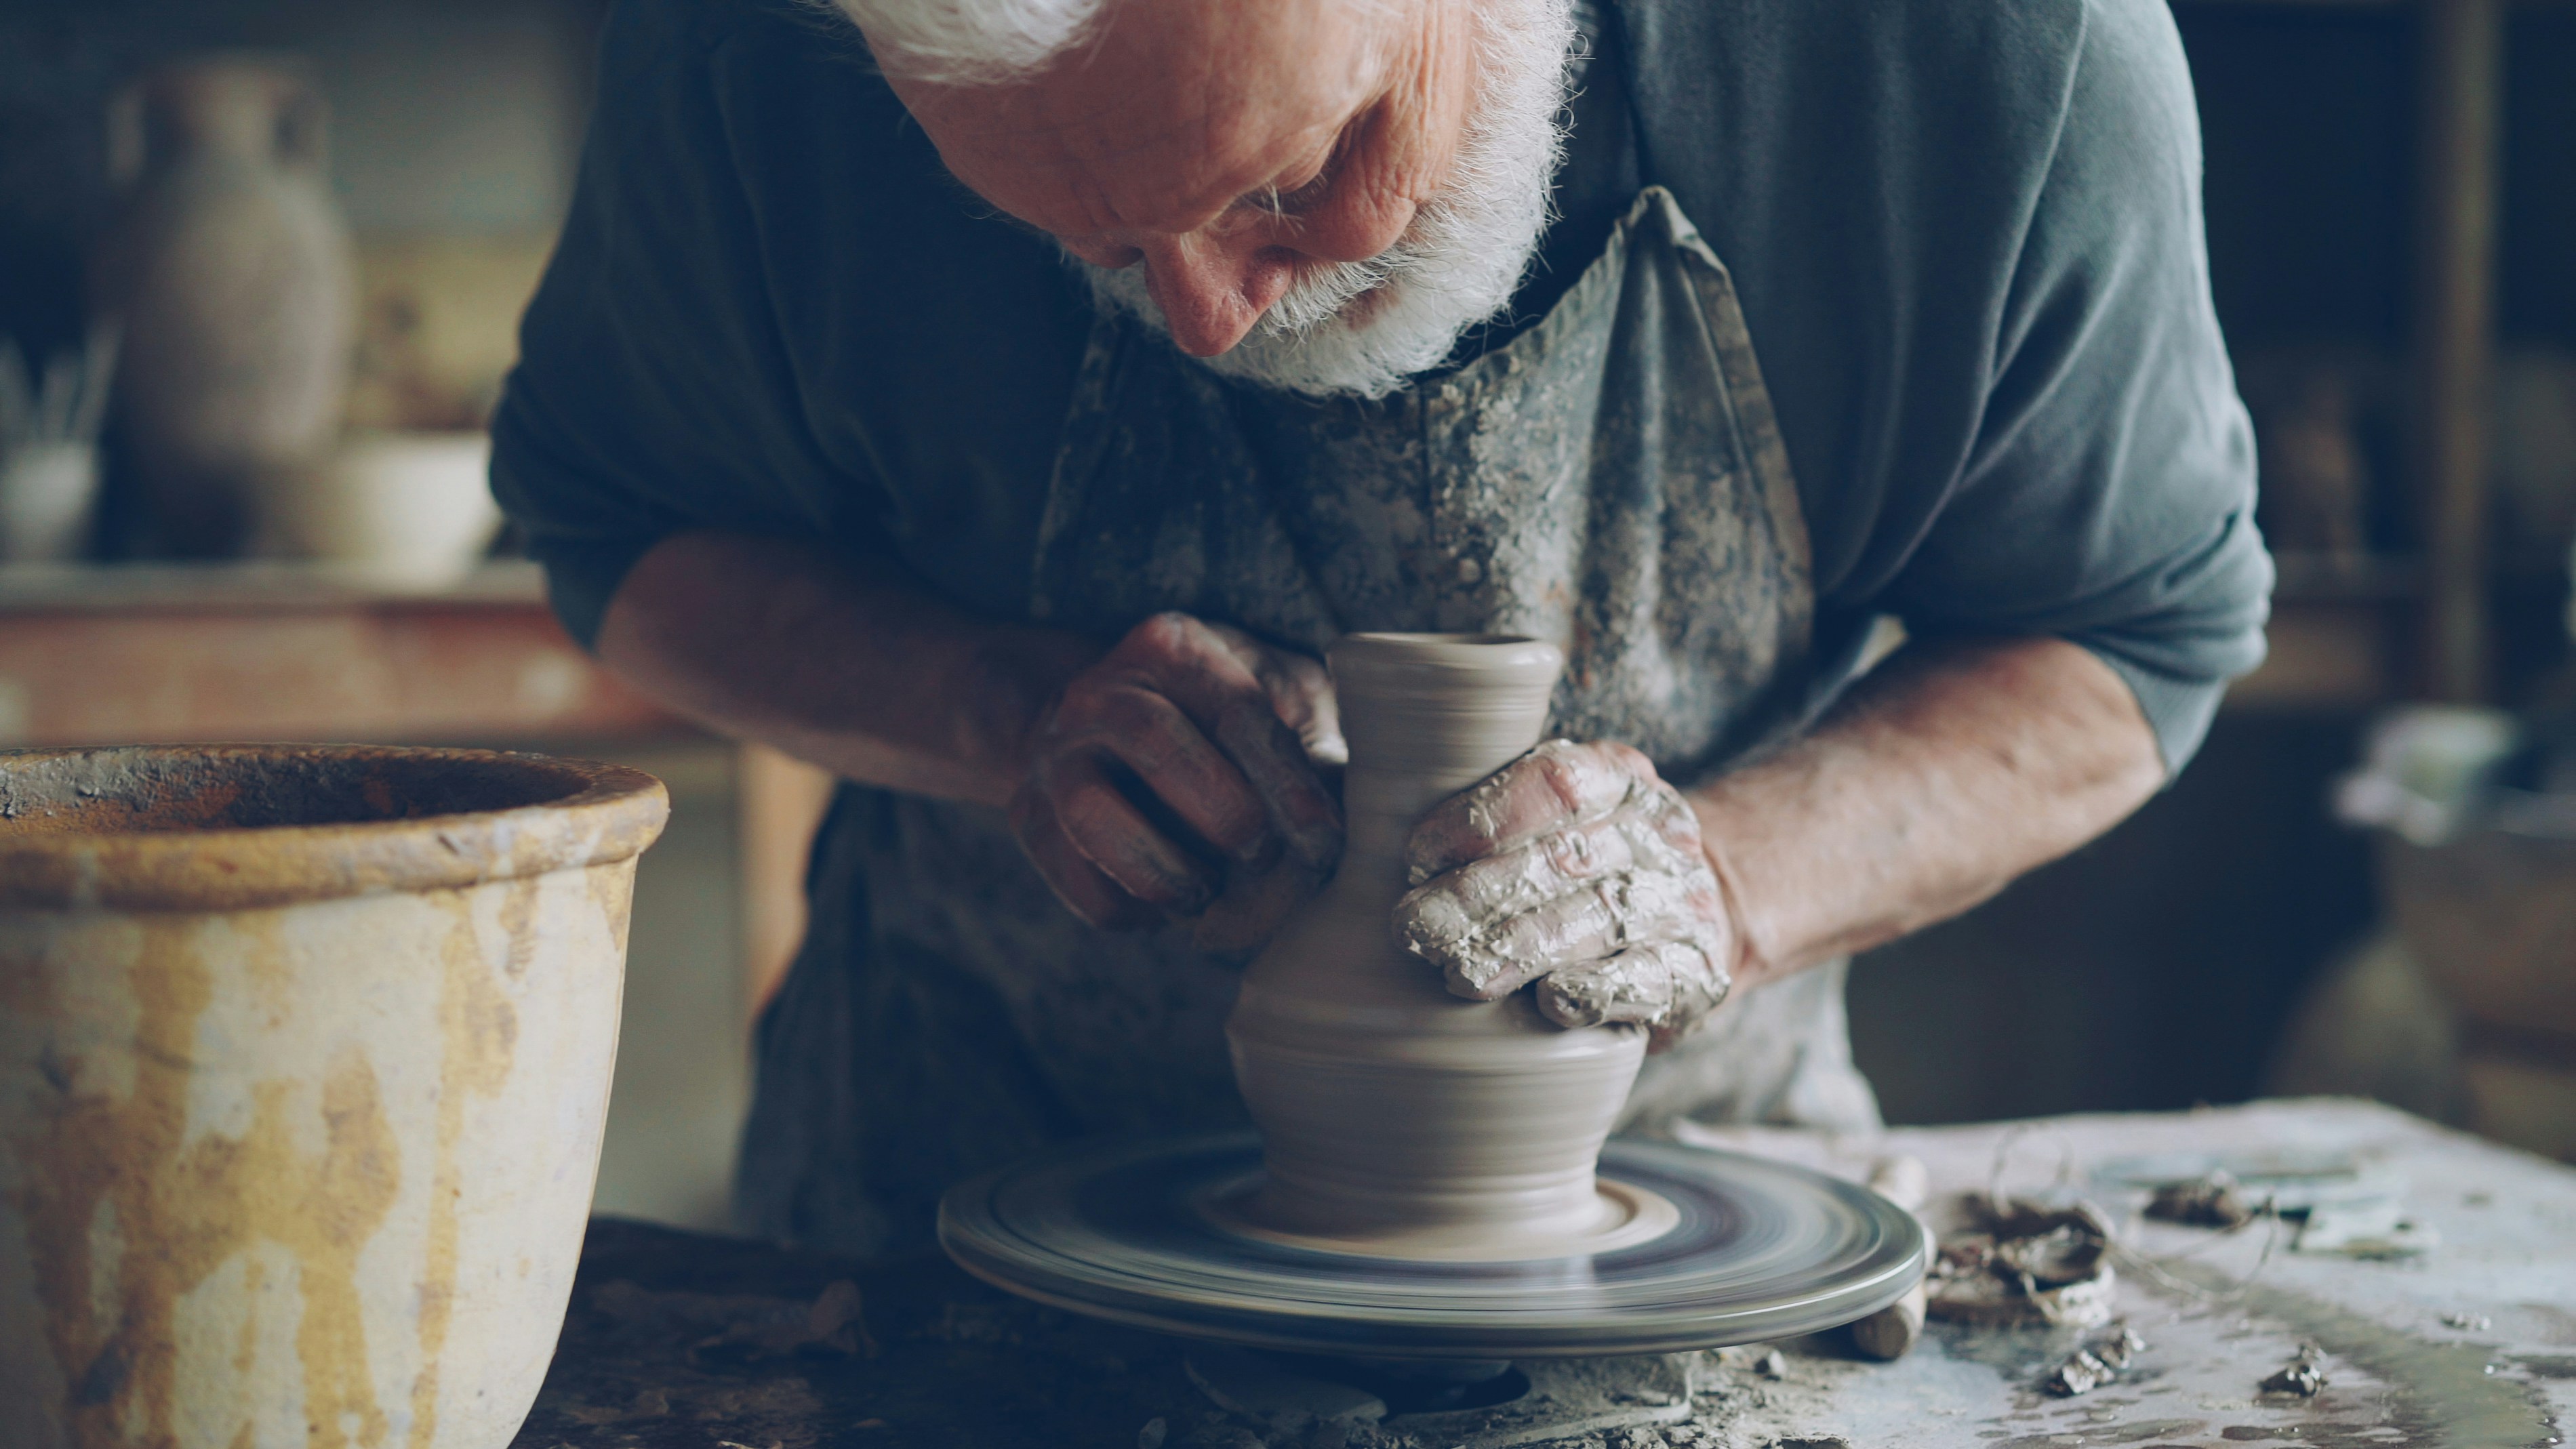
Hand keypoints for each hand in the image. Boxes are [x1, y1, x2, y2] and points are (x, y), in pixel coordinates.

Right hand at [1009, 613, 1343, 944]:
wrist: (1096, 724)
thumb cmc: (1214, 711)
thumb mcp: (1270, 686)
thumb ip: (1310, 724)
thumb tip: (1345, 791)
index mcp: (1171, 647)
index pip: (1235, 710)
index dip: (1286, 783)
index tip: (1322, 838)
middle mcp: (1100, 692)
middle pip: (1157, 746)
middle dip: (1225, 815)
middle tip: (1261, 855)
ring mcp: (1054, 757)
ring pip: (1097, 818)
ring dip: (1169, 871)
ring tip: (1208, 889)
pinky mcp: (1030, 820)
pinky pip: (1080, 883)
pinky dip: (1134, 909)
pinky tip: (1169, 900)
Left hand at [1393, 740, 1737, 1049]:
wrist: (1702, 911)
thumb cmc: (1587, 860)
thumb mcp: (1556, 813)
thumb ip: (1488, 810)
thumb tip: (1363, 817)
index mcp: (1620, 776)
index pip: (1555, 781)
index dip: (1481, 815)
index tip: (1415, 854)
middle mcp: (1659, 833)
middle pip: (1564, 858)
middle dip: (1479, 894)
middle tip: (1411, 928)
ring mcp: (1684, 902)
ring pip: (1601, 918)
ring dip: (1525, 947)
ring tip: (1460, 975)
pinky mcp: (1700, 972)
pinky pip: (1652, 979)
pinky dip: (1602, 989)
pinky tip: (1554, 1001)